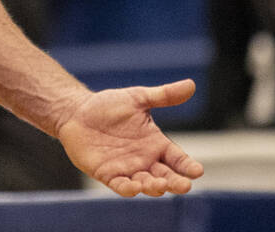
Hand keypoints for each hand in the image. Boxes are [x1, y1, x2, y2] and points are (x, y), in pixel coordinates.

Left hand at [57, 79, 204, 196]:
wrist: (77, 112)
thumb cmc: (109, 106)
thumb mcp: (137, 98)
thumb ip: (164, 95)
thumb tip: (191, 84)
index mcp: (156, 144)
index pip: (177, 159)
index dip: (188, 166)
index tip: (197, 171)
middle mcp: (145, 160)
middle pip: (166, 177)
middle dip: (176, 183)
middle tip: (184, 186)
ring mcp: (127, 169)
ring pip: (146, 184)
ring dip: (153, 188)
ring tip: (159, 186)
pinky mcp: (107, 174)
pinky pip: (120, 185)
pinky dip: (128, 188)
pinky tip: (134, 188)